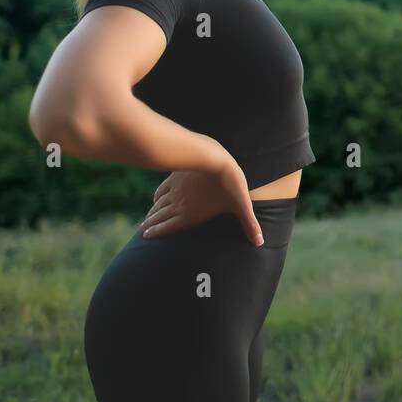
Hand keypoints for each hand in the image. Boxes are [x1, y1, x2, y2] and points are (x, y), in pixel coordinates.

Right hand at [138, 152, 263, 246]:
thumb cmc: (230, 186)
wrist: (216, 159)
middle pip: (159, 217)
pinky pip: (162, 190)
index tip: (145, 237)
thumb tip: (260, 242)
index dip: (156, 233)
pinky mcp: (175, 176)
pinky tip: (155, 199)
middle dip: (150, 225)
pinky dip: (156, 197)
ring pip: (158, 204)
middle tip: (141, 232)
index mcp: (190, 214)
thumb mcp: (241, 207)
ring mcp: (175, 190)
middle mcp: (178, 204)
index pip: (168, 227)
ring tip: (146, 220)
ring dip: (152, 213)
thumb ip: (249, 225)